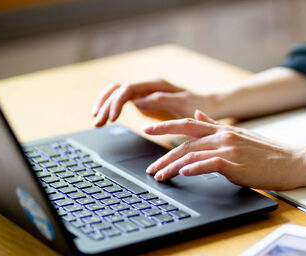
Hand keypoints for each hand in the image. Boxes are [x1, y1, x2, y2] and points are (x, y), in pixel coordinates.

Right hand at [92, 78, 209, 126]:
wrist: (208, 106)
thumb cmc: (198, 105)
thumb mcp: (182, 104)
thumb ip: (160, 101)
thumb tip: (137, 102)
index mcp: (155, 83)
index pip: (127, 89)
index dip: (116, 102)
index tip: (112, 118)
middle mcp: (147, 85)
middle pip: (117, 89)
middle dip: (105, 104)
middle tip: (98, 122)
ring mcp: (144, 92)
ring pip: (116, 94)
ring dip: (105, 106)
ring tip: (97, 122)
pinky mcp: (144, 101)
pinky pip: (123, 101)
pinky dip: (113, 109)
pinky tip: (106, 119)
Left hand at [144, 110, 303, 189]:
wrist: (293, 161)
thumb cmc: (269, 153)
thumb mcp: (241, 135)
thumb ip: (217, 125)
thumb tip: (198, 114)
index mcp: (223, 130)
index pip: (188, 124)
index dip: (165, 125)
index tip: (147, 129)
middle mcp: (224, 136)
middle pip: (185, 143)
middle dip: (163, 156)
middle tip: (150, 168)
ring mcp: (229, 149)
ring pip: (192, 154)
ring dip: (172, 167)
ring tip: (160, 177)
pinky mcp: (236, 164)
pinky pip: (210, 164)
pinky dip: (194, 168)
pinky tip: (183, 173)